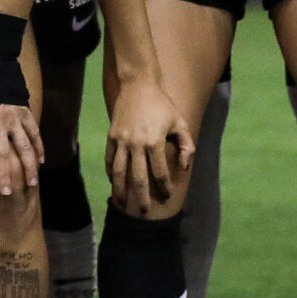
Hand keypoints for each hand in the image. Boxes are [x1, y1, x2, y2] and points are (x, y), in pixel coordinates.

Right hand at [103, 74, 192, 216]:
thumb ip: (186, 146)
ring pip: (119, 172)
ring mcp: (121, 140)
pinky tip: (113, 183)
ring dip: (120, 190)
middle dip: (141, 197)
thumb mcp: (180, 122)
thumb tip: (185, 167)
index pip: (160, 173)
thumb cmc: (163, 105)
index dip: (164, 187)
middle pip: (138, 178)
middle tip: (143, 212)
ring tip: (121, 203)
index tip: (167, 196)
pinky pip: (110, 159)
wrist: (138, 85)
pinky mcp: (111, 136)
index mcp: (154, 142)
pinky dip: (110, 173)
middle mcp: (136, 144)